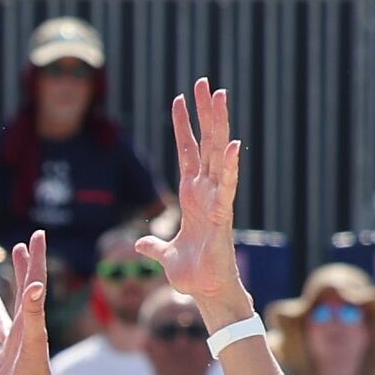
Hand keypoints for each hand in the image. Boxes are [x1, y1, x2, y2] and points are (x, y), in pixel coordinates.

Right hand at [0, 232, 60, 374]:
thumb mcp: (33, 343)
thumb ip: (32, 314)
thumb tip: (34, 285)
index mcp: (30, 323)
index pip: (34, 282)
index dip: (35, 258)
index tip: (37, 235)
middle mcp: (22, 336)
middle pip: (21, 296)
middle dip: (21, 271)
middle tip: (19, 248)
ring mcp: (11, 356)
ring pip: (3, 328)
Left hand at [160, 82, 248, 327]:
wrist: (207, 292)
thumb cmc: (192, 274)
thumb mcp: (165, 256)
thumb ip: (153, 247)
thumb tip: (140, 244)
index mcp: (192, 195)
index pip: (187, 152)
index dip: (183, 126)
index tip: (180, 99)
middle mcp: (207, 191)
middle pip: (206, 143)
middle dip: (204, 113)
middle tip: (204, 82)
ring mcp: (217, 200)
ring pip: (219, 155)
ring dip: (219, 125)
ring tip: (220, 96)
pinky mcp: (224, 215)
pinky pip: (228, 186)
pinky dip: (231, 166)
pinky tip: (234, 144)